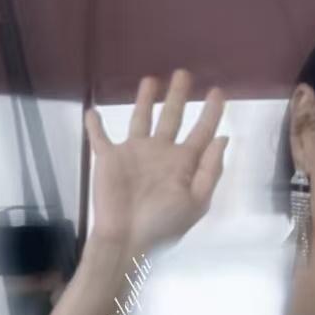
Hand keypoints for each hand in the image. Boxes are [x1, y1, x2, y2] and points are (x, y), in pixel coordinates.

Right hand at [85, 70, 227, 257]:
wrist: (126, 240)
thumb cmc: (163, 225)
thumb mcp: (196, 202)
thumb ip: (210, 169)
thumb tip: (222, 138)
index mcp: (183, 164)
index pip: (201, 132)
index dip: (211, 112)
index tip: (218, 92)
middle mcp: (160, 154)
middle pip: (172, 117)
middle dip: (178, 95)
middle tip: (184, 74)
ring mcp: (134, 154)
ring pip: (141, 118)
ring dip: (144, 99)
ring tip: (150, 80)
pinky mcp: (109, 159)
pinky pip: (100, 138)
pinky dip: (95, 125)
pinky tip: (92, 111)